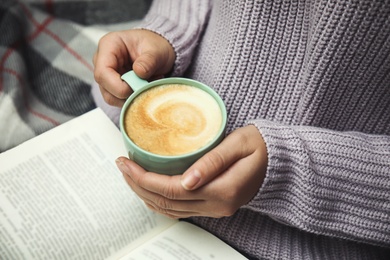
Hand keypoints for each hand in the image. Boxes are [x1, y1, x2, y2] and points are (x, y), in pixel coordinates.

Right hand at [93, 29, 174, 106]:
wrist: (160, 50)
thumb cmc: (155, 46)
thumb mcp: (156, 50)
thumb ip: (149, 61)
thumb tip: (139, 72)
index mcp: (109, 45)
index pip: (102, 72)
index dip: (117, 86)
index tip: (136, 87)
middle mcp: (103, 61)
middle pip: (105, 87)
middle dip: (126, 93)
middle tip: (146, 87)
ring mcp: (107, 75)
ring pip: (111, 97)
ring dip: (131, 97)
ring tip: (148, 85)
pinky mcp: (113, 86)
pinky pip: (119, 99)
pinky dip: (133, 98)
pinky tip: (145, 88)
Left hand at [116, 125, 267, 218]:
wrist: (281, 162)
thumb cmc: (262, 146)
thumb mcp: (239, 144)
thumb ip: (213, 162)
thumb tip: (186, 181)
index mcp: (223, 189)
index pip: (172, 190)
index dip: (144, 178)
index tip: (126, 161)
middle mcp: (217, 205)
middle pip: (166, 202)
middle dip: (137, 185)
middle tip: (121, 165)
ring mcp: (216, 209)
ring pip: (170, 210)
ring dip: (145, 194)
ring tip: (129, 174)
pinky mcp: (215, 207)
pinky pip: (179, 210)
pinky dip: (159, 200)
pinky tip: (149, 187)